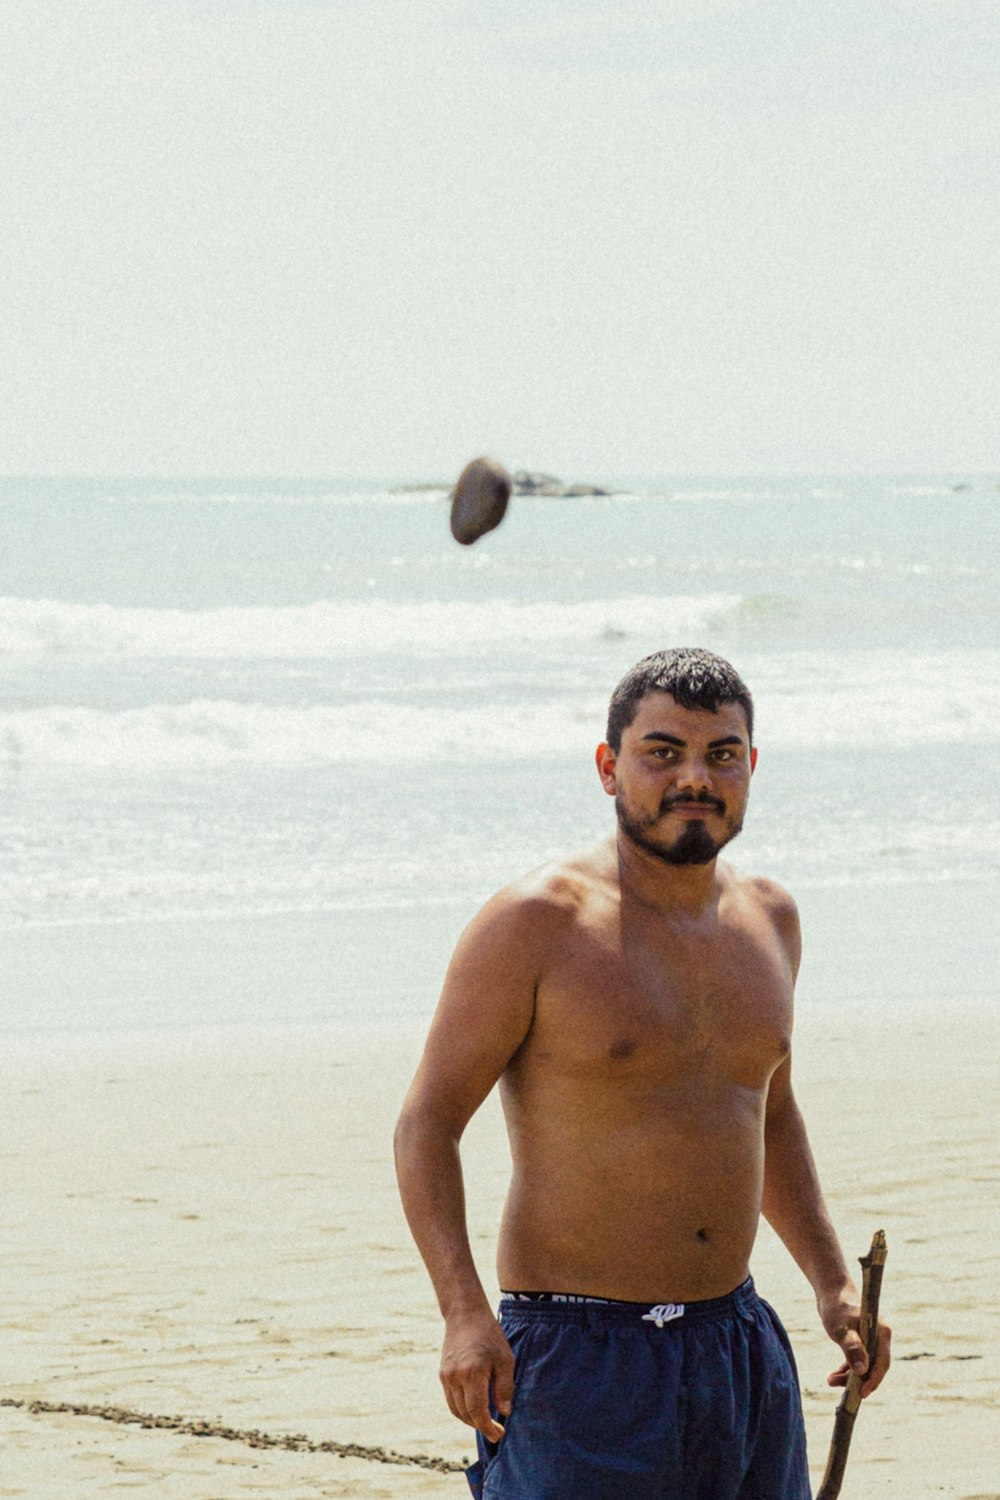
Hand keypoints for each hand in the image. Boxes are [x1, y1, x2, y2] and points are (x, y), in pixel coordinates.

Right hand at [440, 1310, 515, 1441]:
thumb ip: (505, 1387)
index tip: (498, 1435)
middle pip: (465, 1413)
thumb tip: (504, 1412)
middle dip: (480, 1426)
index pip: (477, 1411)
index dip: (487, 1427)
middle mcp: (455, 1377)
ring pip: (455, 1409)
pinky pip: (451, 1399)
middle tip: (496, 1430)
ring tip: (486, 1420)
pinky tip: (475, 1407)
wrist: (465, 1314)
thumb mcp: (505, 1359)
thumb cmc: (489, 1335)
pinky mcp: (443, 1373)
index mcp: (472, 1373)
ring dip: (470, 1419)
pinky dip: (462, 1408)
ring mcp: (446, 1376)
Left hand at [819, 1287, 891, 1397]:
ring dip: (850, 1376)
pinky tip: (834, 1376)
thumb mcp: (842, 1329)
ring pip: (864, 1365)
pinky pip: (857, 1360)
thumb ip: (852, 1348)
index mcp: (881, 1333)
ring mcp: (870, 1339)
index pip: (882, 1363)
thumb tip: (862, 1370)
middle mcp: (879, 1337)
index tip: (862, 1393)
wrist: (830, 1290)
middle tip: (844, 1392)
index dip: (874, 1380)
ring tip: (831, 1381)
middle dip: (859, 1381)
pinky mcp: (860, 1340)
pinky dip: (847, 1368)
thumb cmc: (837, 1307)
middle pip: (874, 1367)